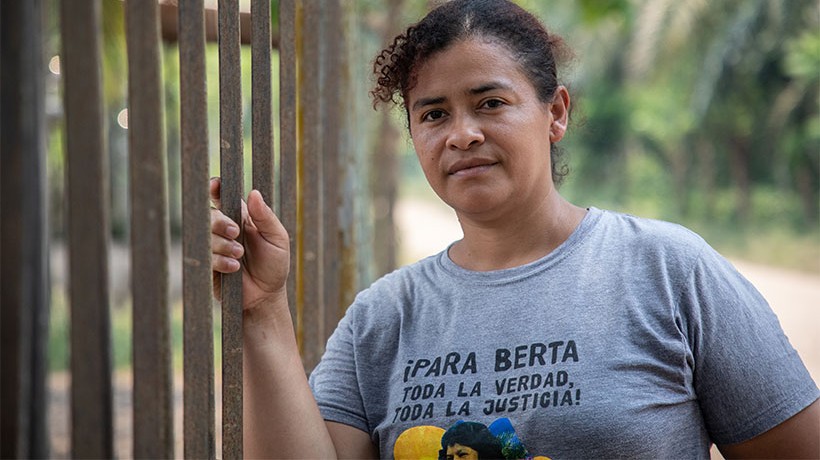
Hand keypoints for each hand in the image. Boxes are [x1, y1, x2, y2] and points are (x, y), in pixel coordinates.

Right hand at [210, 177, 289, 310]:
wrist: (266, 297)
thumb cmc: (274, 265)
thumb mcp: (277, 239)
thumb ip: (265, 217)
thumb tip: (254, 193)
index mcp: (241, 217)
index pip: (223, 197)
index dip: (215, 188)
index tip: (215, 185)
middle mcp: (225, 230)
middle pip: (210, 214)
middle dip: (220, 221)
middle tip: (235, 232)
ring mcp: (215, 247)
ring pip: (206, 236)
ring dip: (223, 244)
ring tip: (240, 256)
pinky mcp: (208, 265)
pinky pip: (205, 256)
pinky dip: (220, 261)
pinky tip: (234, 268)